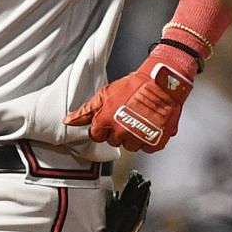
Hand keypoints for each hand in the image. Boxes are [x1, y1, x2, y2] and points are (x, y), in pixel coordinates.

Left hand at [64, 45, 197, 151]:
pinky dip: (148, 140)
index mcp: (105, 121)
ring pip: (129, 146)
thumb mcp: (105, 94)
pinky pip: (147, 148)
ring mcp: (138, 138)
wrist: (162, 83)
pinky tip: (149, 125)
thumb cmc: (136, 85)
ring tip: (139, 120)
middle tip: (126, 116)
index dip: (102, 127)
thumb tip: (69, 121)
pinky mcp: (154, 142)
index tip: (110, 120)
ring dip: (133, 137)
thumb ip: (86, 111)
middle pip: (113, 141)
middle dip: (117, 131)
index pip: (96, 135)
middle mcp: (121, 132)